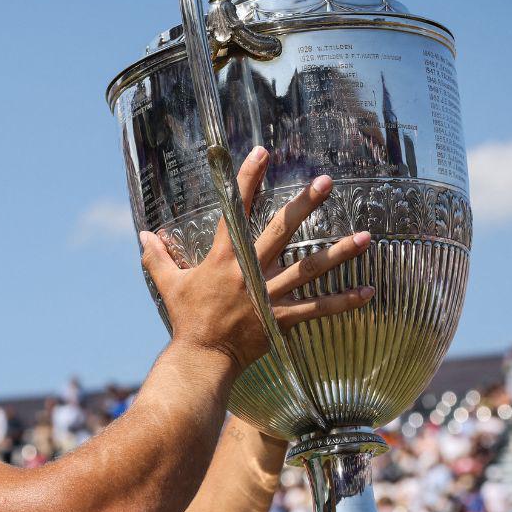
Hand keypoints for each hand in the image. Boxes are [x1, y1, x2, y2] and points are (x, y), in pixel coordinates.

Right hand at [139, 146, 372, 372]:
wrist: (201, 358)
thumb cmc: (186, 320)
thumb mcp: (169, 285)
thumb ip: (157, 258)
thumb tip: (142, 235)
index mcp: (223, 259)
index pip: (235, 210)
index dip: (247, 180)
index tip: (261, 153)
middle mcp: (249, 272)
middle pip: (281, 231)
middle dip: (303, 205)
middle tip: (326, 182)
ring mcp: (269, 295)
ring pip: (309, 269)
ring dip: (339, 253)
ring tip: (366, 236)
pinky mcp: (282, 319)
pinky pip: (317, 309)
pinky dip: (343, 301)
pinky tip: (369, 291)